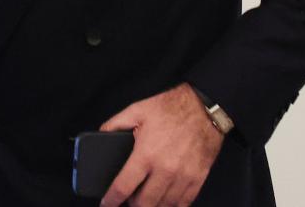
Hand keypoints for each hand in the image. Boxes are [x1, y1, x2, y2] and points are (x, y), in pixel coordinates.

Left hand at [98, 83, 223, 206]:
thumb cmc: (171, 108)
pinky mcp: (198, 178)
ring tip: (144, 201)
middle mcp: (165, 169)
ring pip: (165, 206)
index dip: (112, 200)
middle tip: (126, 201)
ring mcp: (183, 176)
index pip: (123, 187)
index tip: (107, 204)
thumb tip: (100, 135)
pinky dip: (172, 206)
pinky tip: (165, 203)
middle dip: (131, 205)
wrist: (204, 108)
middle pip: (144, 203)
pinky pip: (185, 202)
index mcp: (146, 154)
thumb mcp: (136, 111)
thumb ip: (115, 124)